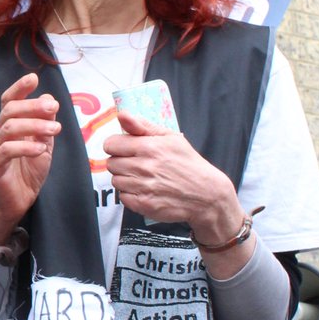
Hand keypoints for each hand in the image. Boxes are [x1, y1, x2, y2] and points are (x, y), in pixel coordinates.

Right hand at [0, 72, 59, 234]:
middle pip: (9, 110)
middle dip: (33, 106)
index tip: (33, 78)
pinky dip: (26, 147)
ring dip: (34, 125)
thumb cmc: (28, 172)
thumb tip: (50, 100)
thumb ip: (45, 125)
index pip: (8, 101)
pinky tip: (42, 149)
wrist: (17, 202)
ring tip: (55, 129)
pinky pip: (6, 151)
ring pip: (9, 128)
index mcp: (7, 126)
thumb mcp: (43, 144)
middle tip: (54, 108)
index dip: (19, 88)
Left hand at [103, 110, 238, 231]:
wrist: (207, 195)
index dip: (116, 146)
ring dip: (126, 179)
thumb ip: (143, 125)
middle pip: (111, 163)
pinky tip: (146, 190)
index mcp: (150, 147)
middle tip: (138, 164)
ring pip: (115, 180)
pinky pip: (123, 197)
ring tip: (144, 178)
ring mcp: (144, 187)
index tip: (125, 149)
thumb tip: (122, 115)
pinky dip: (131, 195)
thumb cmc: (188, 164)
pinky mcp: (143, 204)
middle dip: (121, 162)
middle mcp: (145, 167)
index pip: (110, 144)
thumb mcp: (171, 138)